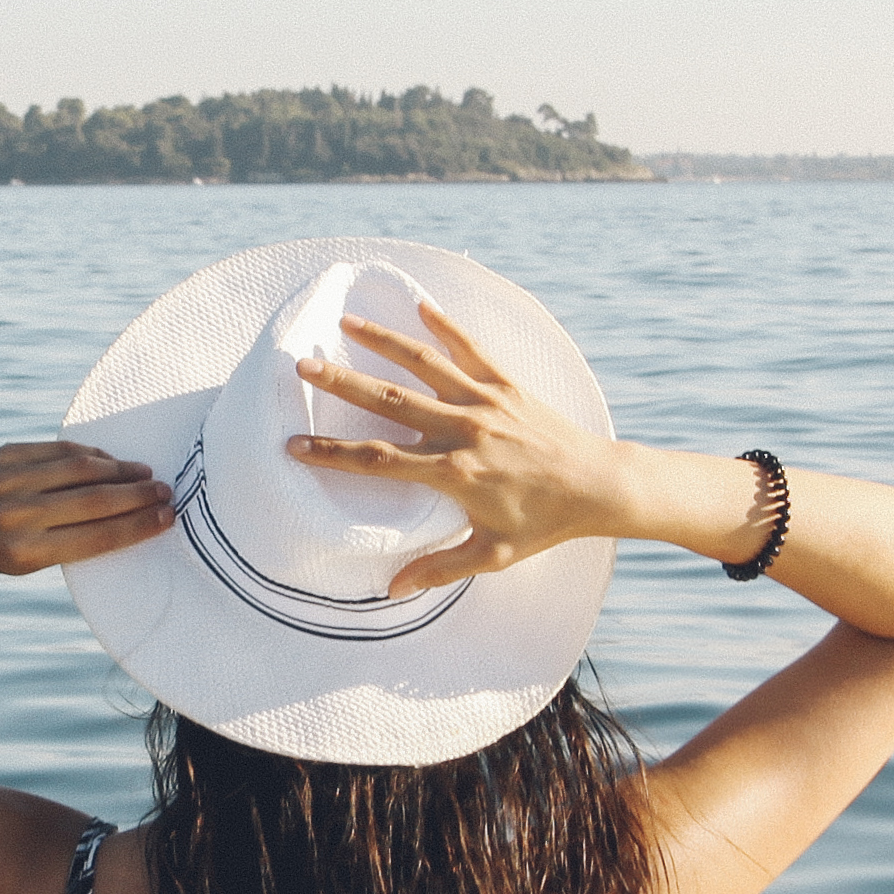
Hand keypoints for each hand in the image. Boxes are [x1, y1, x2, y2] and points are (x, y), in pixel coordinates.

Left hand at [0, 439, 176, 576]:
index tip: (167, 517)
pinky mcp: (3, 455)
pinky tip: (110, 461)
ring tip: (144, 473)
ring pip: (78, 469)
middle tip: (167, 491)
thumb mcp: (37, 559)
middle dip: (136, 495)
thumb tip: (137, 510)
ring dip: (119, 470)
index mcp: (27, 552)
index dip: (137, 526)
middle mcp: (15, 516)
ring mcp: (7, 482)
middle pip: (92, 501)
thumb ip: (77, 538)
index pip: (95, 537)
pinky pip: (58, 450)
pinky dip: (90, 454)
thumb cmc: (10, 549)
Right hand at [288, 299, 636, 590]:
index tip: (293, 446)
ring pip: (425, 364)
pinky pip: (472, 349)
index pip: (380, 461)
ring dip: (383, 341)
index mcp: (454, 472)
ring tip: (346, 321)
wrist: (600, 486)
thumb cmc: (545, 524)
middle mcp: (465, 430)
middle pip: (391, 402)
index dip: (332, 455)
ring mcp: (486, 402)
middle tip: (302, 365)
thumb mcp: (491, 555)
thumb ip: (438, 569)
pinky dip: (447, 325)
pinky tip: (422, 304)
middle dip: (342, 383)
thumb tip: (391, 590)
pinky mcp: (509, 386)